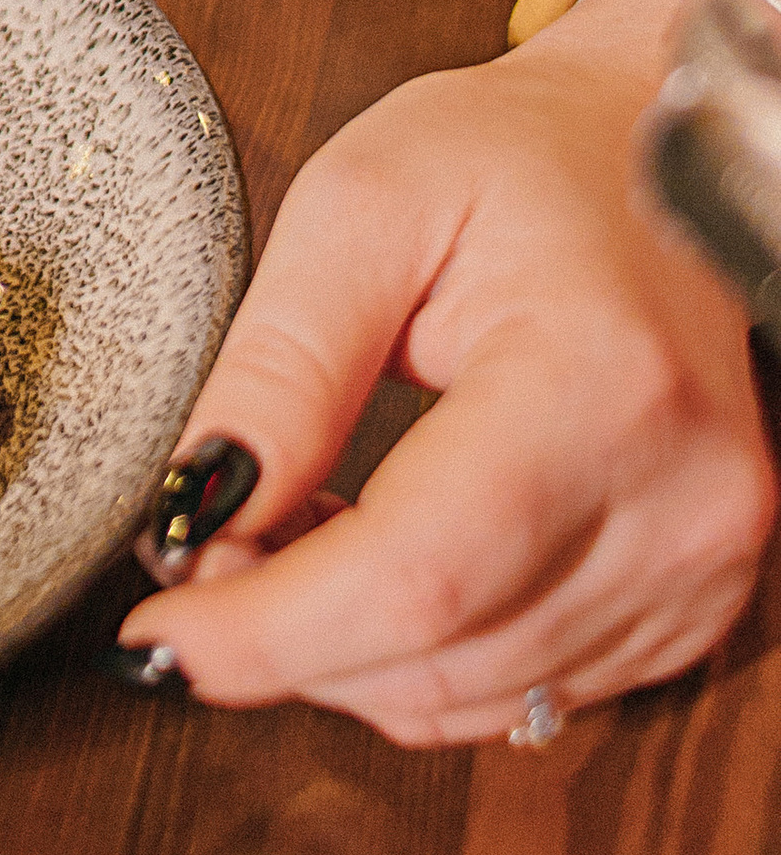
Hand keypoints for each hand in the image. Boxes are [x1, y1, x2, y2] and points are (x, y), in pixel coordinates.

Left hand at [114, 0, 776, 741]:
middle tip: (195, 547)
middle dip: (282, 634)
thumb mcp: (362, 205)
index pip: (417, 575)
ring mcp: (701, 567)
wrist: (649, 156)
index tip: (154, 635)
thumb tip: (195, 507)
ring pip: (469, 697)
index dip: (267, 630)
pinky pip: (520, 690)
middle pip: (437, 657)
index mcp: (600, 384)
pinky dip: (417, 651)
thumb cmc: (515, 157)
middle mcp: (679, 502)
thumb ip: (281, 364)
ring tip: (280, 529)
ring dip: (342, 650)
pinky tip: (369, 553)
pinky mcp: (692, 605)